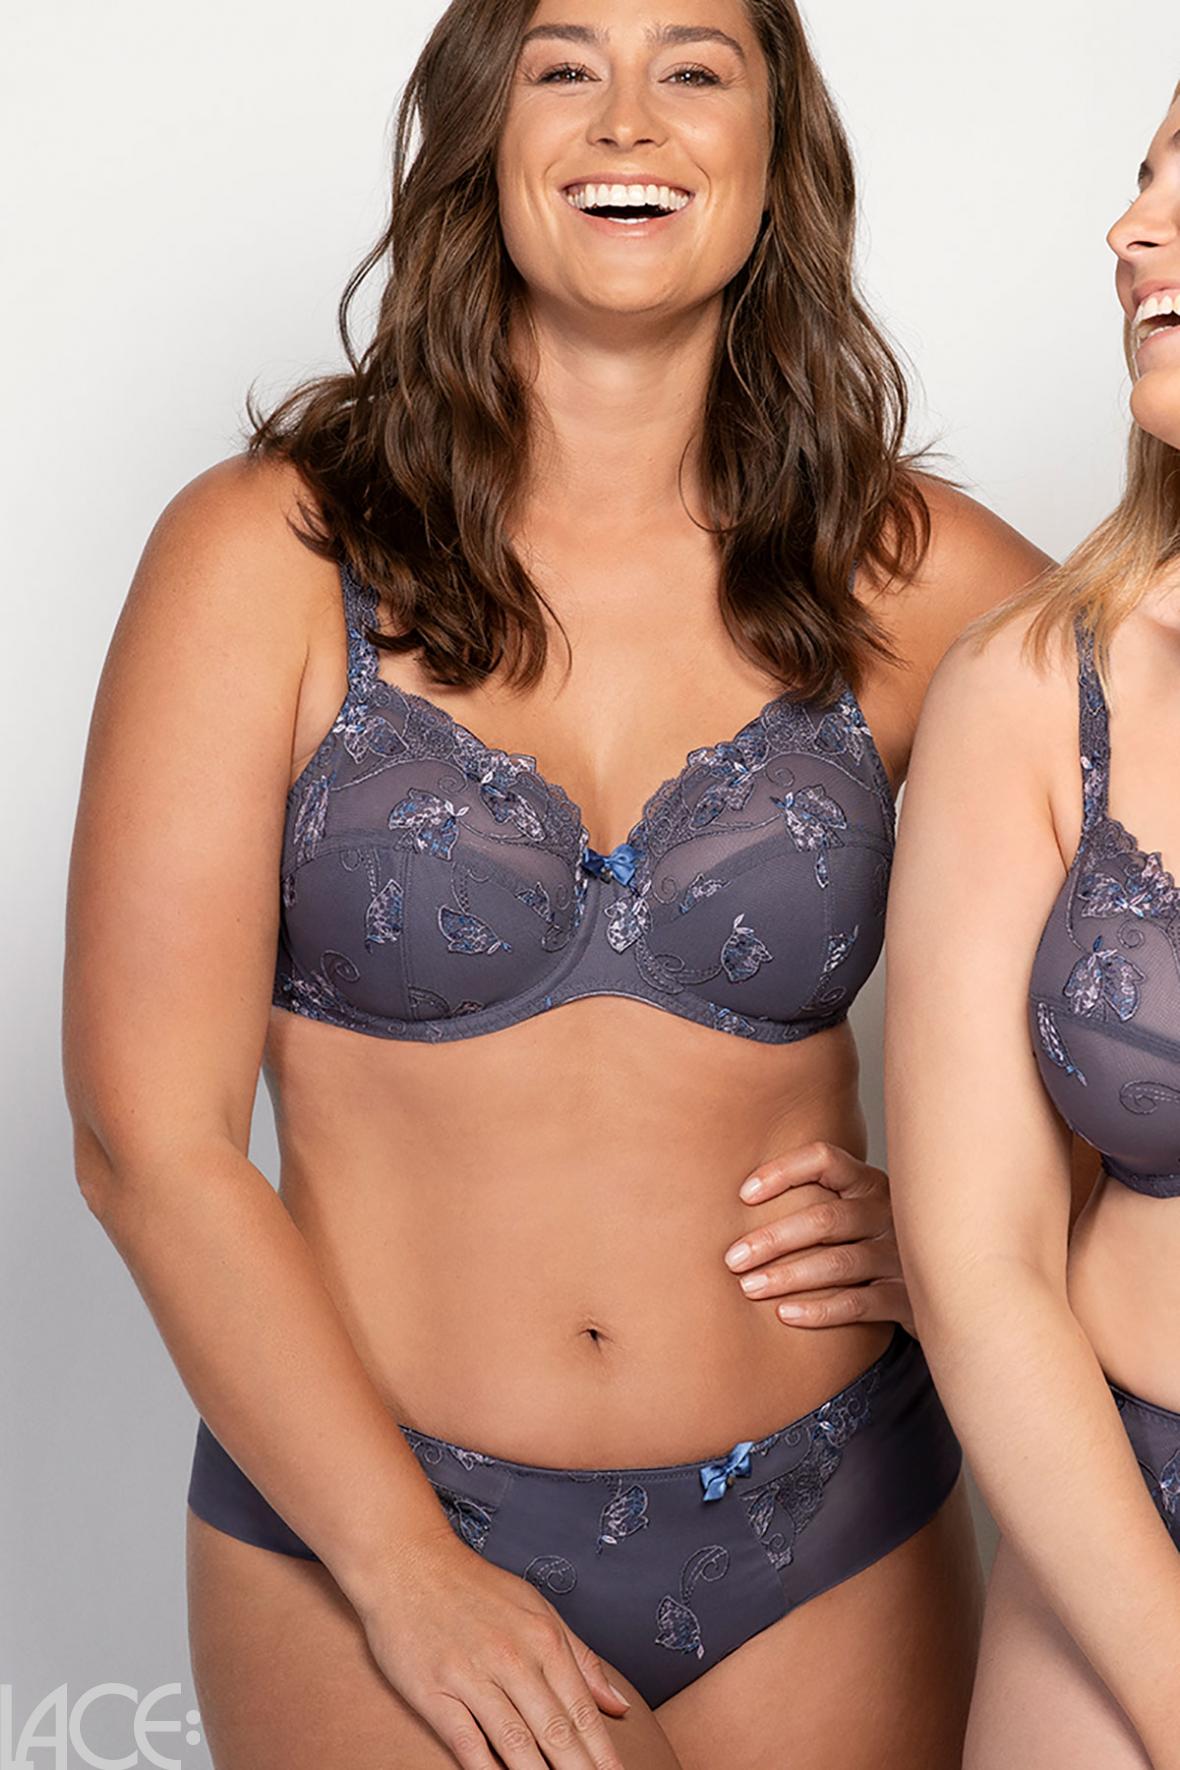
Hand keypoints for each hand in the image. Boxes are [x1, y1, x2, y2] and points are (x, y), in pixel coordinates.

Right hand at [349, 1525, 631, 1769]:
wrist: (408, 1562)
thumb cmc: (477, 1588)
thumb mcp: (537, 1609)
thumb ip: (580, 1659)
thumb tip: (619, 1705)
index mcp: (544, 1639)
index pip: (582, 1712)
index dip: (604, 1756)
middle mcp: (513, 1658)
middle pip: (556, 1733)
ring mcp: (472, 1675)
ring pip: (516, 1743)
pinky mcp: (434, 1690)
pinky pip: (466, 1741)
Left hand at [723, 1140, 913, 1331]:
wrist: (933, 1289)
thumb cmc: (866, 1242)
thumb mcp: (850, 1211)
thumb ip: (812, 1198)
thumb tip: (736, 1200)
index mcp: (869, 1182)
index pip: (824, 1159)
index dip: (782, 1172)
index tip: (743, 1196)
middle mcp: (888, 1213)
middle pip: (825, 1218)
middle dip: (773, 1239)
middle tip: (733, 1259)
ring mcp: (901, 1256)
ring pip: (839, 1263)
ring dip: (788, 1277)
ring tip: (749, 1288)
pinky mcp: (907, 1298)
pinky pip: (857, 1304)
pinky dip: (819, 1311)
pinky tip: (784, 1315)